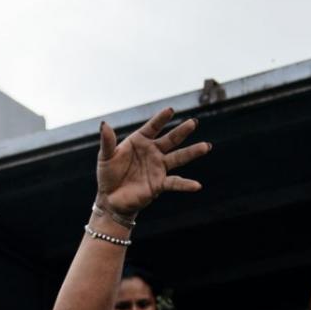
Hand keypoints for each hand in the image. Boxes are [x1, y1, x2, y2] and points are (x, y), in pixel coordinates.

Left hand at [96, 107, 211, 217]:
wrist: (110, 199)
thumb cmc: (108, 175)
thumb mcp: (105, 156)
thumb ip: (108, 141)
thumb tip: (104, 124)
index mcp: (140, 141)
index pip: (152, 127)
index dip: (161, 119)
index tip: (170, 110)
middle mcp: (153, 152)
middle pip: (170, 140)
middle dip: (182, 131)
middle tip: (194, 122)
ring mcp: (158, 168)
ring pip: (178, 158)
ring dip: (192, 152)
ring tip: (206, 146)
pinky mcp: (159, 184)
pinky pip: (175, 183)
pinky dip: (185, 184)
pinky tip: (196, 186)